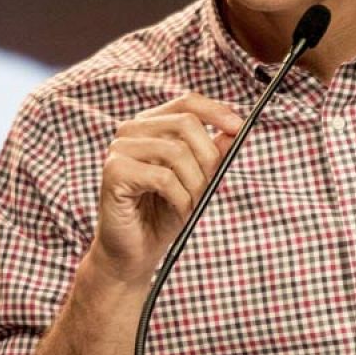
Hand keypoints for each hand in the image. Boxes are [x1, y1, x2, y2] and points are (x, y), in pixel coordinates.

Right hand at [88, 93, 244, 288]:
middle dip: (208, 158)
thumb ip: (212, 154)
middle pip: (186, 123)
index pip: (187, 102)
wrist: (133, 252)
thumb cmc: (162, 215)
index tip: (240, 128)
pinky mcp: (114, 171)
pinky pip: (163, 177)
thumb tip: (234, 131)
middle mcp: (131, 130)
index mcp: (150, 125)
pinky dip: (181, 198)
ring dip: (195, 184)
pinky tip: (179, 211)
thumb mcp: (196, 181)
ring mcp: (119, 149)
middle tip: (208, 186)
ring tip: (192, 205)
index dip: (217, 111)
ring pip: (177, 152)